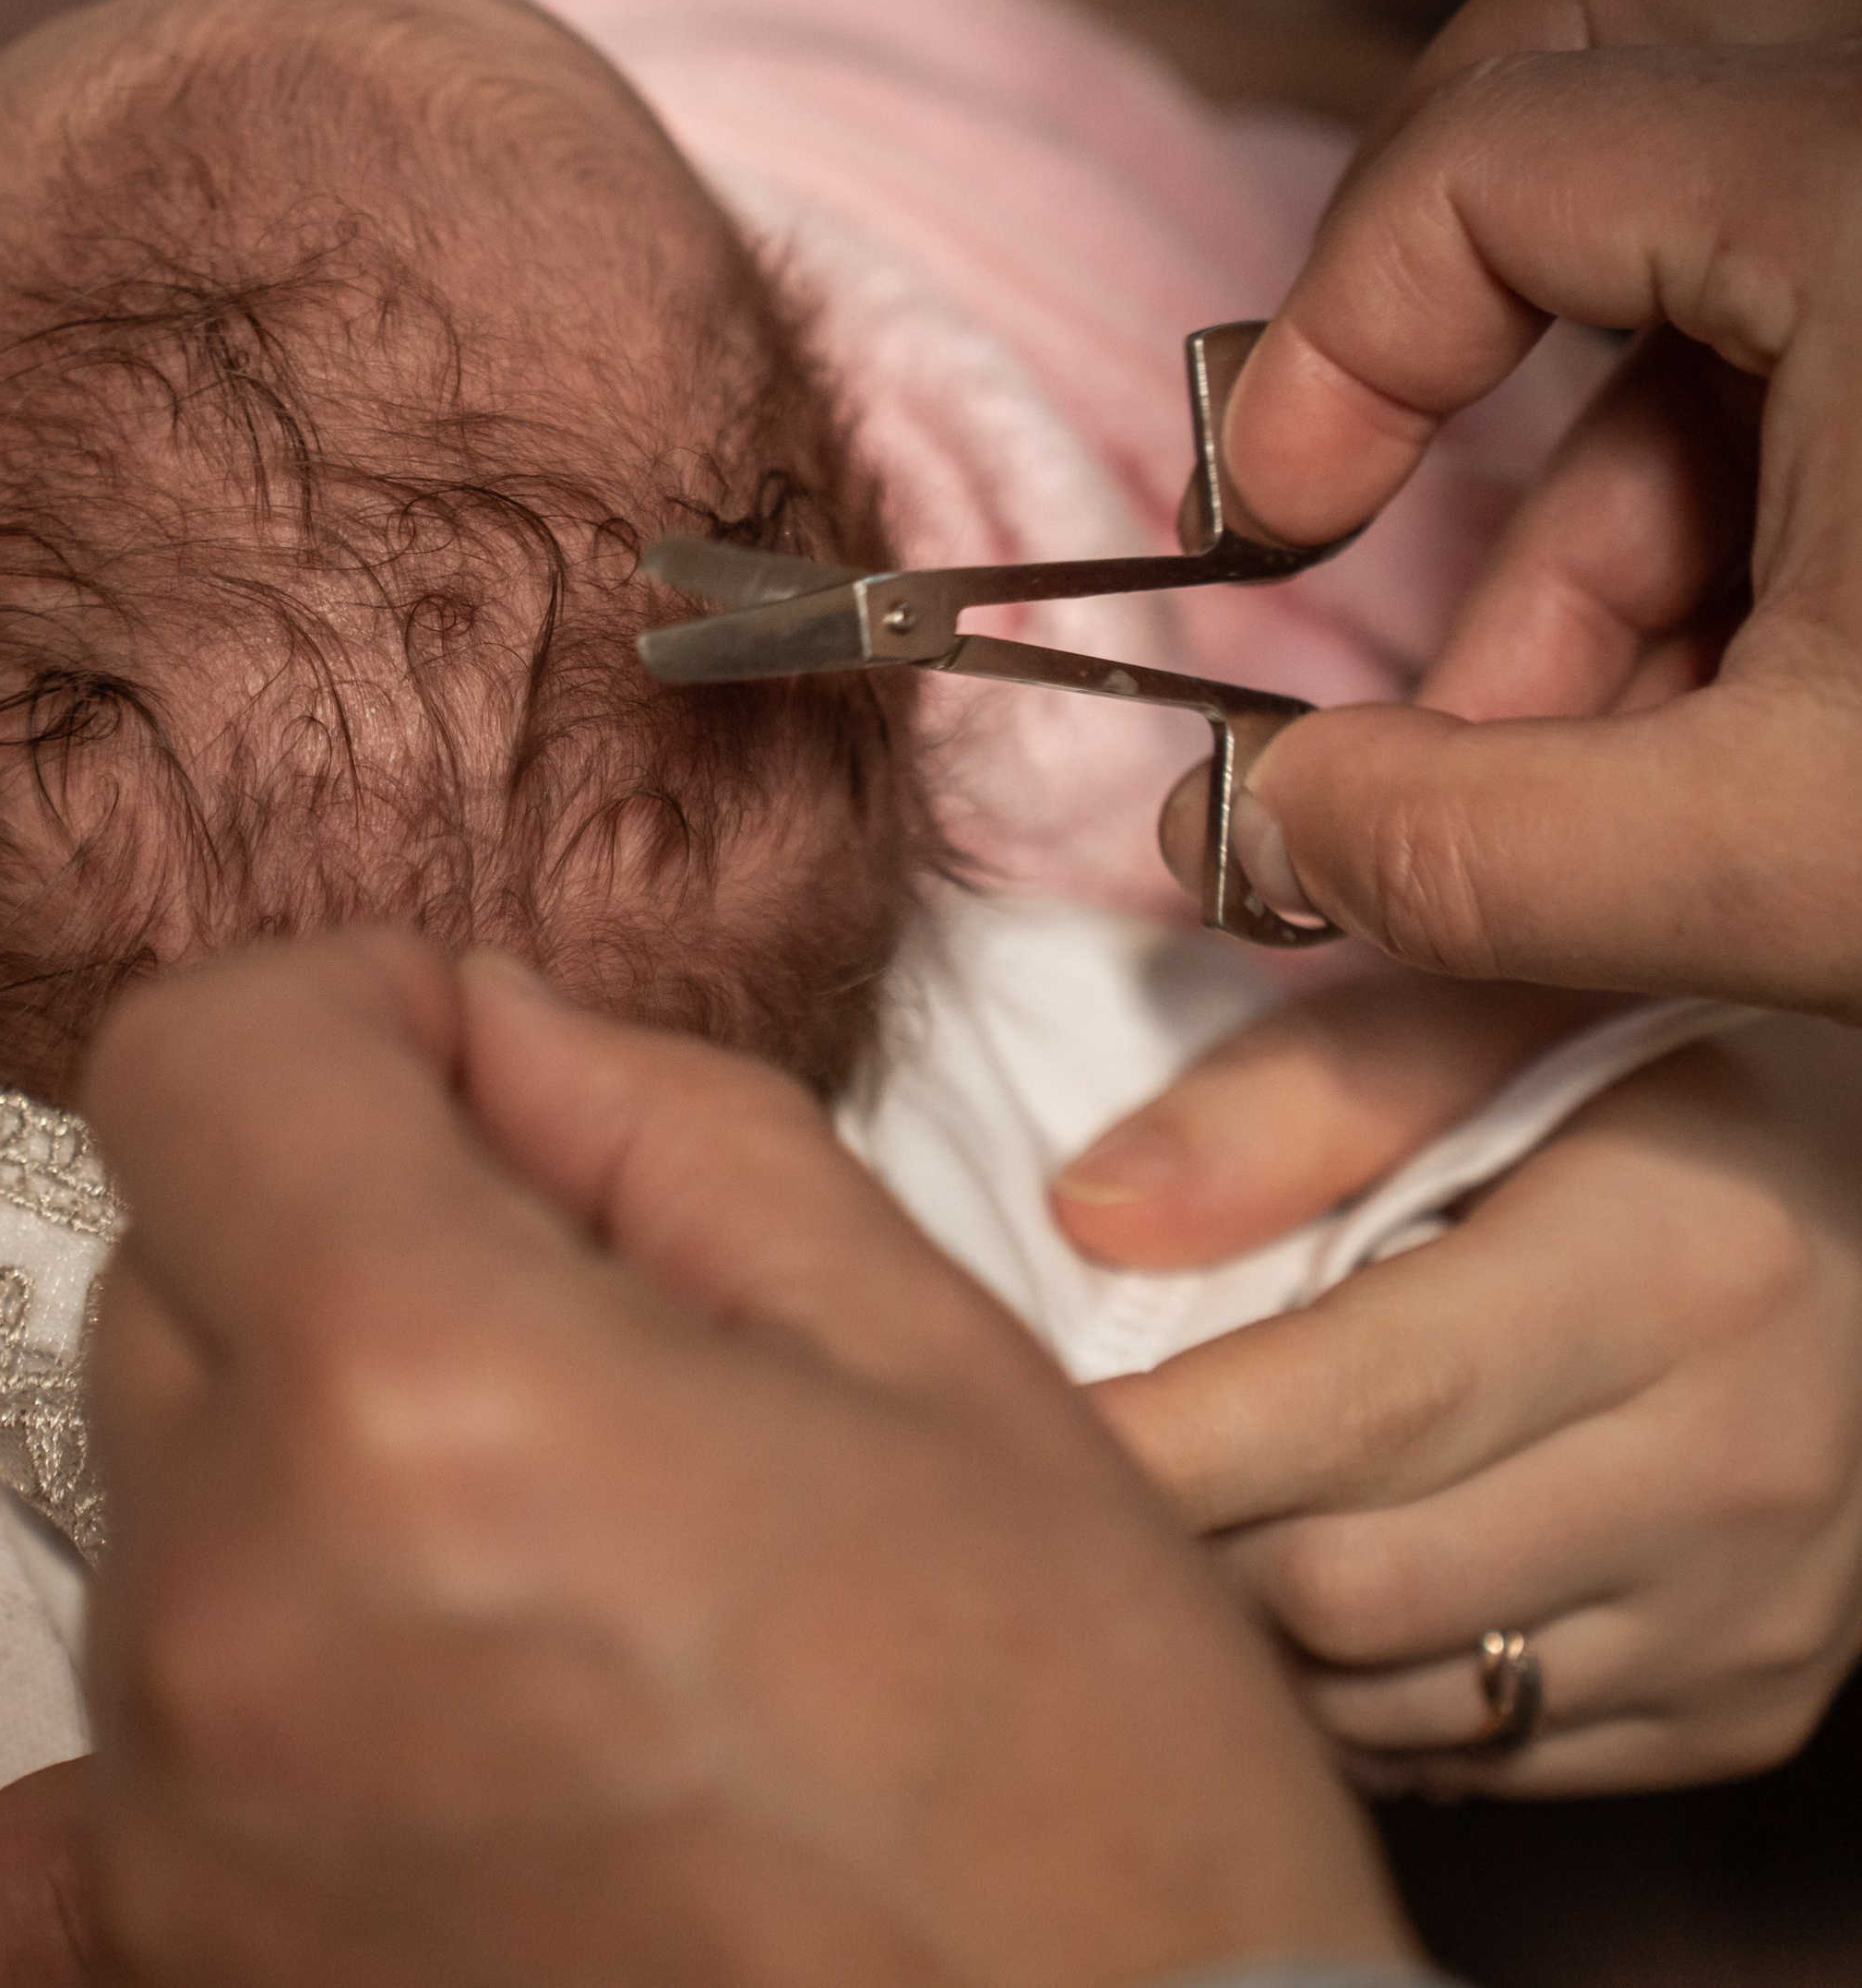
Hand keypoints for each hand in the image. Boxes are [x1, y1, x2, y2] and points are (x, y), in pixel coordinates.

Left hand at [81, 932, 1407, 1986]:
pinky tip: (520, 1685)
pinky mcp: (182, 1944)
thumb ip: (664, 1123)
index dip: (354, 1014)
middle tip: (589, 1326)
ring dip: (332, 1427)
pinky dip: (311, 1605)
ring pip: (178, 1463)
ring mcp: (179, 1814)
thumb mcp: (926, 1350)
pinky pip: (184, 1663)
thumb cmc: (1069, 1771)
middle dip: (356, 1225)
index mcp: (425, 1404)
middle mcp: (232, 1612)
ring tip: (579, 1545)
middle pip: (176, 1258)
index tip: (485, 1076)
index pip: (202, 1059)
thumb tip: (490, 1034)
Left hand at [1058, 976, 1861, 1792]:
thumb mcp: (1486, 1017)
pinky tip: (1337, 1557)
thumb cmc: (1638, 1076)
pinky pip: (1479, 1756)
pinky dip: (1363, 1682)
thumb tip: (1090, 1216)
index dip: (1153, 1440)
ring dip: (1259, 1619)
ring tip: (1212, 1498)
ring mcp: (1755, 1616)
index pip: (1354, 1407)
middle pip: (1350, 1586)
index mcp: (1674, 1265)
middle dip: (1182, 1533)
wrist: (1858, 1204)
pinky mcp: (1742, 1710)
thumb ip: (1296, 1096)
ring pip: (1396, 1704)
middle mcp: (1738, 1466)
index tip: (997, 1431)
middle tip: (1087, 1456)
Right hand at [1158, 0, 1861, 1009]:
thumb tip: (1259, 831)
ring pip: (1717, 228)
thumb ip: (1474, 853)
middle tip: (1379, 463)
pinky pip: (1832, 308)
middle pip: (1606, 43)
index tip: (1282, 528)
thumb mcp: (1811, 857)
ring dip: (1605, 488)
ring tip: (1577, 750)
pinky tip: (1726, 709)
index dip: (1332, 345)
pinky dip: (1742, 495)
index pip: (1487, 153)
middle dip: (1444, 284)